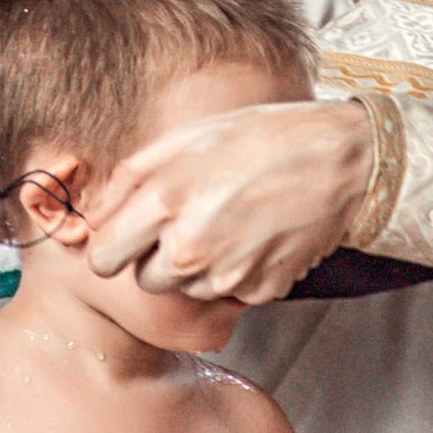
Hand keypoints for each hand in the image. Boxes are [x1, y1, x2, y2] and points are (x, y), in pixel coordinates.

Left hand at [85, 97, 377, 306]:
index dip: (113, 246)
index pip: (104, 258)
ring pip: (187, 290)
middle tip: (186, 223)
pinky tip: (253, 237)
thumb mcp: (186, 139)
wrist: (340, 160)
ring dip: (197, 266)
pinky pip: (228, 293)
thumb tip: (93, 214)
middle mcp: (191, 248)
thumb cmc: (261, 139)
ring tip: (227, 223)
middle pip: (145, 281)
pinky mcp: (259, 291)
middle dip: (156, 258)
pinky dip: (234, 272)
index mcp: (164, 203)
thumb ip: (129, 179)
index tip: (127, 236)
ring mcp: (227, 276)